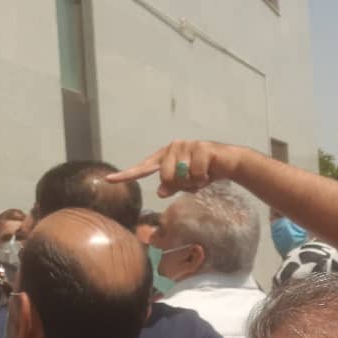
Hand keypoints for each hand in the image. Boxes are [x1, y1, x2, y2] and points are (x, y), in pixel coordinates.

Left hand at [106, 140, 241, 196]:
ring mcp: (186, 145)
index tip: (108, 180)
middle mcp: (173, 148)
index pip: (142, 168)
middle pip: (165, 177)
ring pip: (181, 176)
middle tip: (192, 182)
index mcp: (164, 157)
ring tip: (202, 175)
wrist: (228, 163)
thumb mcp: (185, 183)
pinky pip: (196, 173)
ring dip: (193, 182)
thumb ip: (171, 187)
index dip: (126, 175)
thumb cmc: (203, 172)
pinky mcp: (201, 147)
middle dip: (179, 185)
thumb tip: (160, 192)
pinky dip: (203, 178)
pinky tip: (209, 172)